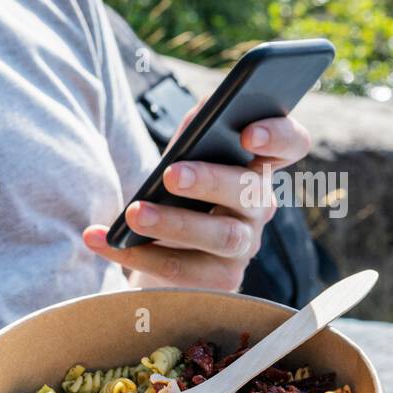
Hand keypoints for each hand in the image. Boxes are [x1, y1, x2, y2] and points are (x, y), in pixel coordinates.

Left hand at [83, 115, 311, 290]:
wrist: (162, 250)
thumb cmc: (177, 190)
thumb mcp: (185, 154)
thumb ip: (197, 129)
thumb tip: (205, 111)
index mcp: (257, 165)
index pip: (293, 144)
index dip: (280, 136)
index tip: (248, 133)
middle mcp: (259, 206)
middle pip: (250, 192)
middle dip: (210, 181)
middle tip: (171, 175)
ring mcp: (244, 245)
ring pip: (223, 236)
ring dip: (175, 224)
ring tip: (135, 214)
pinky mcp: (222, 280)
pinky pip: (183, 270)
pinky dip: (138, 255)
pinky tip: (100, 239)